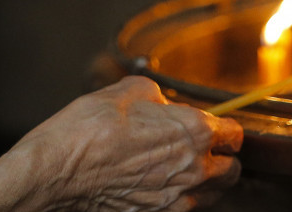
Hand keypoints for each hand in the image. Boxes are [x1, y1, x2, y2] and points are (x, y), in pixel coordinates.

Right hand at [17, 76, 242, 210]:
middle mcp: (192, 168)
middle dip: (222, 158)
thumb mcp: (128, 90)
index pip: (234, 134)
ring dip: (207, 181)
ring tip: (187, 170)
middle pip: (231, 170)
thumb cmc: (89, 129)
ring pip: (212, 194)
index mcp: (193, 131)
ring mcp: (176, 198)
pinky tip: (164, 187)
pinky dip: (183, 199)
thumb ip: (158, 97)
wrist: (57, 171)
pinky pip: (185, 209)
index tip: (219, 127)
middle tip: (206, 150)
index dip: (227, 129)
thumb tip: (163, 104)